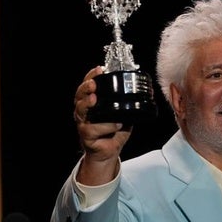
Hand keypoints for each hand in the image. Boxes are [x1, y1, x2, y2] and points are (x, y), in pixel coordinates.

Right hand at [74, 66, 131, 184]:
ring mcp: (84, 123)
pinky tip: (116, 124)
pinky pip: (92, 129)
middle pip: (79, 96)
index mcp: (92, 103)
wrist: (109, 152)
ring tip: (95, 99)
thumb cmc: (114, 132)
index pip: (88, 86)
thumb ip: (126, 104)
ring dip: (87, 104)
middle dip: (85, 88)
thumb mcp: (122, 114)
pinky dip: (105, 126)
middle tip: (93, 84)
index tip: (99, 69)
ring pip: (80, 111)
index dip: (91, 76)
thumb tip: (142, 92)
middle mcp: (84, 112)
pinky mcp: (86, 137)